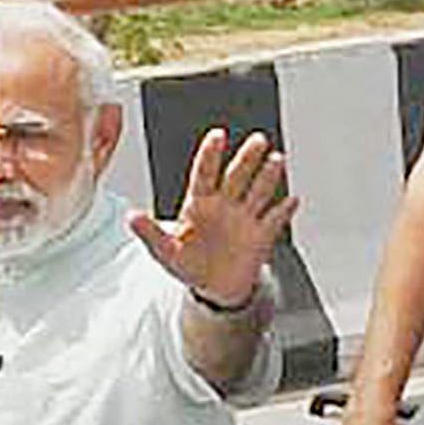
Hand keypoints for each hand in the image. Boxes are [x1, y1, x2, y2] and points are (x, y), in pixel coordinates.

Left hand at [131, 127, 295, 315]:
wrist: (214, 288)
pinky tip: (291, 200)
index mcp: (199, 203)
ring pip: (258, 191)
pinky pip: (274, 219)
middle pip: (237, 176)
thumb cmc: (189, 264)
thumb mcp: (165, 251)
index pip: (204, 174)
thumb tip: (132, 217)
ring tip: (276, 160)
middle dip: (247, 159)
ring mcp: (245, 218)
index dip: (210, 155)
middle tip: (257, 141)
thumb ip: (150, 233)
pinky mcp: (261, 235)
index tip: (217, 136)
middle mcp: (225, 204)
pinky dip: (283, 211)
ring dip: (268, 176)